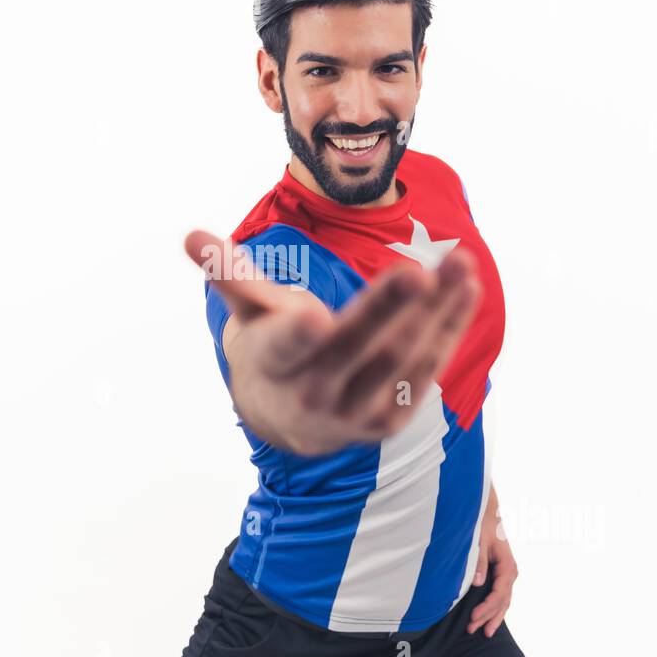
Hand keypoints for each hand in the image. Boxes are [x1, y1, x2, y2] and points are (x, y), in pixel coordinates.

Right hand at [184, 229, 482, 454]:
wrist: (291, 420)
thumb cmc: (272, 346)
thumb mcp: (248, 312)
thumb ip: (228, 273)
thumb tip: (190, 235)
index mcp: (274, 361)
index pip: (285, 347)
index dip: (297, 334)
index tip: (314, 318)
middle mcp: (313, 393)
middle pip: (355, 349)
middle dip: (388, 309)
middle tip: (420, 271)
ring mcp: (353, 412)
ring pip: (399, 359)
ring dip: (434, 312)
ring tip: (460, 262)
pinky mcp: (387, 422)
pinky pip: (425, 371)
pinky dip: (448, 330)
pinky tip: (466, 288)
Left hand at [467, 507, 517, 636]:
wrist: (488, 515)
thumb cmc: (483, 526)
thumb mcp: (479, 542)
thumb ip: (480, 562)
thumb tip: (478, 583)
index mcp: (508, 567)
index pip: (499, 594)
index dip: (486, 608)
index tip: (473, 617)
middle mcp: (510, 573)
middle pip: (502, 602)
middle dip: (487, 617)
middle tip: (472, 629)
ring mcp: (507, 575)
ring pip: (503, 602)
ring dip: (492, 617)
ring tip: (483, 632)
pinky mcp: (501, 576)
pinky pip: (500, 596)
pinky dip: (495, 609)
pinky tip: (488, 620)